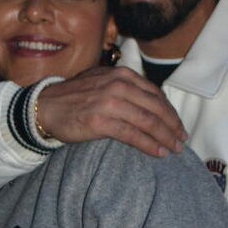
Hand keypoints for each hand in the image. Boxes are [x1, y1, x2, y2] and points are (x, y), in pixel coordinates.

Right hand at [38, 68, 187, 158]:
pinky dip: (149, 145)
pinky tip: (158, 153)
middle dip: (173, 126)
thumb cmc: (74, 98)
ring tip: (175, 149)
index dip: (170, 112)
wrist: (46, 107)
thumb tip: (151, 104)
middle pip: (157, 108)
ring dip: (165, 137)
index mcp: (122, 75)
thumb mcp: (103, 82)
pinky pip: (133, 135)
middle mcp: (119, 85)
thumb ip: (126, 88)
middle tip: (182, 140)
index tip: (177, 125)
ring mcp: (111, 102)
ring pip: (148, 122)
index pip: (156, 94)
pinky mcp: (102, 121)